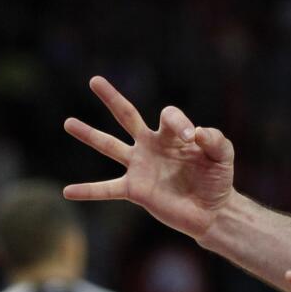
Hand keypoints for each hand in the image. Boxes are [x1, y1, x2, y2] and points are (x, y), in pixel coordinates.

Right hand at [63, 76, 233, 239]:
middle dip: (112, 98)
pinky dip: (88, 191)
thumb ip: (216, 139)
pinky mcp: (135, 191)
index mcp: (172, 135)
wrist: (212, 211)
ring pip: (109, 146)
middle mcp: (151, 146)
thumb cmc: (218, 179)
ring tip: (68, 122)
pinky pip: (107, 189)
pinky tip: (67, 191)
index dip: (179, 123)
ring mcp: (140, 167)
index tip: (190, 138)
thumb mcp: (223, 155)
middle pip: (127, 115)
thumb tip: (196, 132)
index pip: (168, 115)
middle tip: (95, 80)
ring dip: (89, 134)